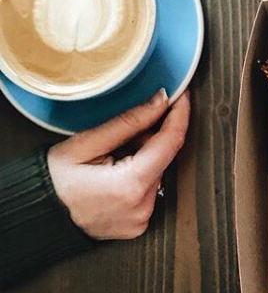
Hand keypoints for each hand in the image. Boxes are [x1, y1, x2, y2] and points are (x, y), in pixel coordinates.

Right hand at [47, 89, 189, 239]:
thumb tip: (161, 100)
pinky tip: (116, 172)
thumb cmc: (54, 179)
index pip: (171, 141)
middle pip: (165, 156)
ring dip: (146, 155)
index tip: (180, 94)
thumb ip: (129, 122)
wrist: (36, 214)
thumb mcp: (88, 142)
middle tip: (124, 133)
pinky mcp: (139, 224)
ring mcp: (141, 219)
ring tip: (113, 157)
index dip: (180, 114)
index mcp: (131, 185)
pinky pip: (150, 188)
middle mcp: (142, 206)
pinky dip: (141, 173)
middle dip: (153, 136)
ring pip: (159, 170)